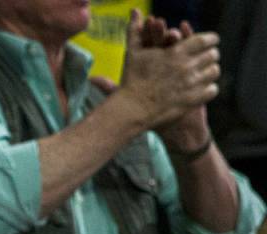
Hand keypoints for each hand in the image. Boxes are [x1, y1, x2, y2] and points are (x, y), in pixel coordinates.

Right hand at [117, 10, 219, 131]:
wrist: (131, 110)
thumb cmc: (131, 80)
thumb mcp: (133, 52)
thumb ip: (136, 30)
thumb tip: (135, 10)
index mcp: (176, 52)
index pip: (206, 39)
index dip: (210, 40)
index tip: (209, 43)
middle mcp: (187, 66)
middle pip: (213, 55)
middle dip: (210, 55)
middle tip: (205, 58)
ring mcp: (191, 84)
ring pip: (214, 72)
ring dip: (210, 71)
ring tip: (204, 73)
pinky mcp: (192, 100)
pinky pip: (212, 90)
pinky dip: (209, 88)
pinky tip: (202, 88)